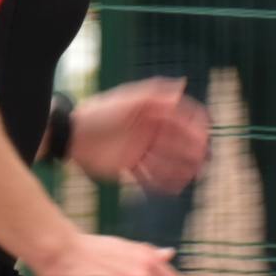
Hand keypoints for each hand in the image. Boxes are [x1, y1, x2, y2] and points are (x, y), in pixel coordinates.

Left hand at [68, 76, 210, 192]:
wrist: (70, 135)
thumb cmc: (97, 112)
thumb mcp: (125, 100)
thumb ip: (153, 94)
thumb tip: (181, 86)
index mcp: (149, 112)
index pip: (178, 117)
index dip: (193, 125)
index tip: (205, 135)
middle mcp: (147, 130)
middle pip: (176, 141)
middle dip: (191, 150)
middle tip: (203, 160)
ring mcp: (139, 149)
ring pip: (166, 160)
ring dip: (180, 168)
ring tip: (192, 177)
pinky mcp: (129, 166)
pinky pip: (150, 176)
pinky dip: (161, 182)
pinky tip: (173, 188)